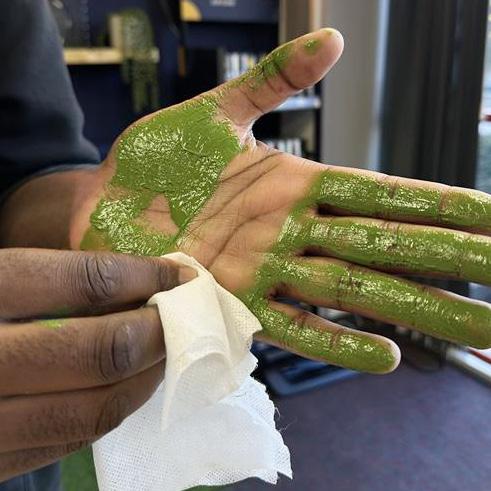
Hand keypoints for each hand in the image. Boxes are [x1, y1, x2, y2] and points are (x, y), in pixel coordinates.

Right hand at [0, 248, 191, 480]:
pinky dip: (113, 409)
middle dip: (158, 331)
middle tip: (186, 314)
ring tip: (170, 350)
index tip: (179, 274)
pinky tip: (131, 385)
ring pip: (95, 408)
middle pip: (100, 352)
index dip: (144, 276)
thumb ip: (44, 278)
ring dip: (148, 375)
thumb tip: (134, 279)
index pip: (85, 282)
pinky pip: (70, 441)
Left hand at [71, 29, 490, 373]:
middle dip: (449, 263)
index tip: (490, 217)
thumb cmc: (153, 163)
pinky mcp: (235, 302)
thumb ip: (273, 79)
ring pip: (354, 292)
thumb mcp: (214, 113)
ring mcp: (268, 271)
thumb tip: (334, 39)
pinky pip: (295, 326)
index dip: (440, 205)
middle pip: (386, 247)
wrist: (101, 208)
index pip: (384, 194)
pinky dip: (338, 342)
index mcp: (295, 184)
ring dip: (413, 309)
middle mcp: (294, 232)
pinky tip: (386, 356)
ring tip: (470, 324)